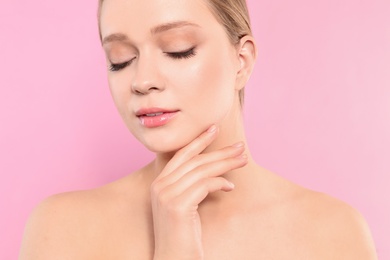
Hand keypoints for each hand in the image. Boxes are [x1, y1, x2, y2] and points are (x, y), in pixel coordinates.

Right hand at [151, 125, 247, 259]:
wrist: (174, 258)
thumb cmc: (183, 233)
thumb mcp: (185, 204)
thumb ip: (191, 185)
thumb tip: (215, 169)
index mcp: (160, 183)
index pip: (181, 155)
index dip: (198, 140)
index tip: (214, 128)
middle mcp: (160, 186)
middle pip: (195, 161)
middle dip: (219, 151)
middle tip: (240, 146)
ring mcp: (166, 195)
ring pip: (201, 170)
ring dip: (225, 164)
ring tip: (243, 160)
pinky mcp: (177, 205)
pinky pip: (204, 185)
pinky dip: (220, 183)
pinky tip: (230, 187)